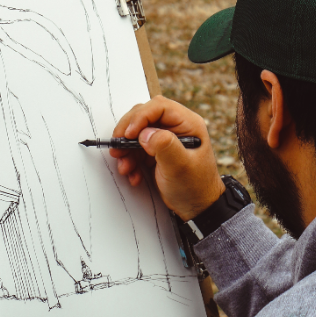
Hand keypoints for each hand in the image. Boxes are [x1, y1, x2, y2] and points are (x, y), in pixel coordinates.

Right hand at [111, 97, 224, 220]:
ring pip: (137, 133)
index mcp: (188, 124)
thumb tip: (145, 133)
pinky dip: (131, 161)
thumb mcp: (180, 166)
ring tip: (125, 167)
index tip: (128, 134)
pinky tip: (133, 175)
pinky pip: (137, 149)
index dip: (140, 117)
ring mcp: (166, 139)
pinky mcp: (157, 152)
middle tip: (117, 147)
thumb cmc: (195, 188)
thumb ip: (164, 145)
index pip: (159, 107)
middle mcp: (176, 128)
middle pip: (144, 117)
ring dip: (127, 150)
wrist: (197, 209)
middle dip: (128, 133)